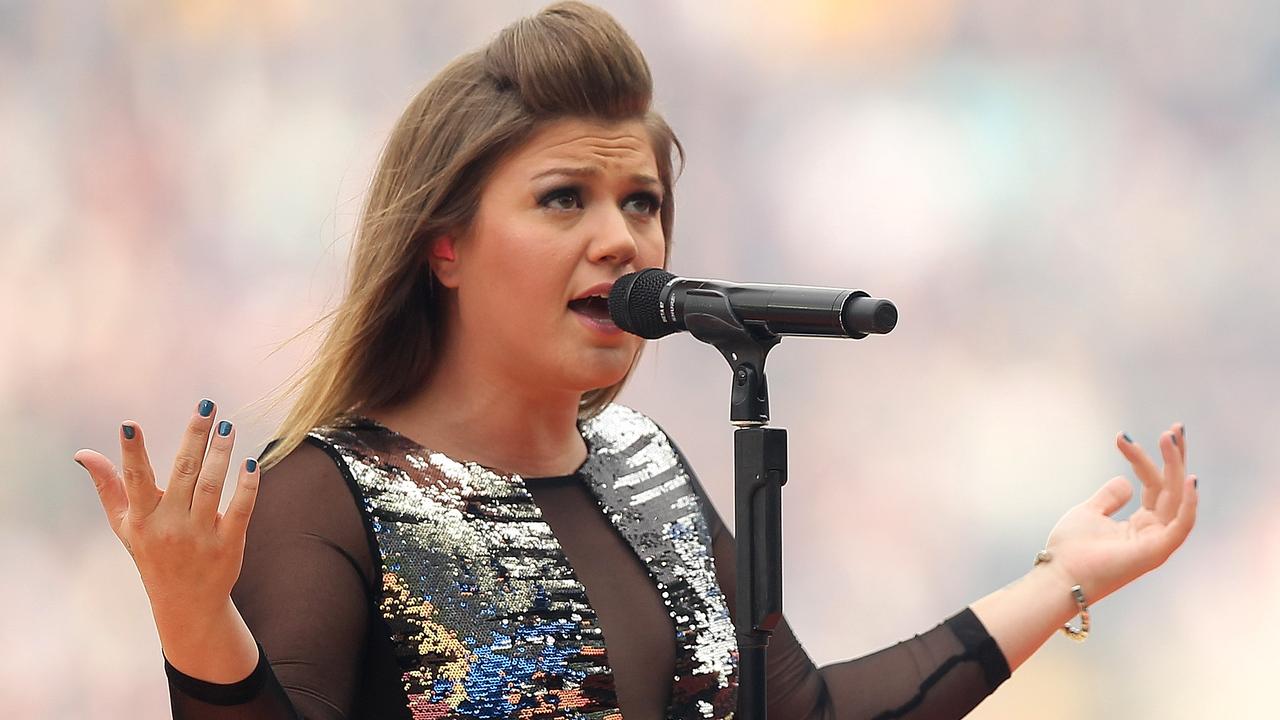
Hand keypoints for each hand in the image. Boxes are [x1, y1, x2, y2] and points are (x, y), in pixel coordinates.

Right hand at [73, 399, 259, 616]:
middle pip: (183, 473)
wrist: (185, 604)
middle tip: (206, 407)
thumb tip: (83, 453)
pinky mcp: (228, 544)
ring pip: (211, 487)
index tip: (129, 424)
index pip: (135, 480)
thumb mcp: (125, 526)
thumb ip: (108, 487)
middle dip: (194, 437)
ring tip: (227, 426)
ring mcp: (200, 535)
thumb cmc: (152, 555)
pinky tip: (251, 462)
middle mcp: (169, 526)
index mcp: (142, 518)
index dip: (131, 453)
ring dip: (220, 454)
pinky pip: (240, 510)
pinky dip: (246, 487)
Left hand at [1039, 423, 1197, 604]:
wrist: (1059, 575)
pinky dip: (1189, 502)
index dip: (1144, 460)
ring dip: (1176, 466)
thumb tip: (1127, 480)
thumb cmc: (1071, 549)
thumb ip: (1110, 496)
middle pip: (1172, 488)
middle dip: (1174, 457)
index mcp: (1141, 524)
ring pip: (1177, 498)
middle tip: (1173, 428)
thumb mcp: (1089, 512)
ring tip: (1169, 438)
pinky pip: (1182, 524)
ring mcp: (1158, 542)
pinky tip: (1189, 478)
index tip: (1122, 437)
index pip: (1154, 486)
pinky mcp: (1157, 552)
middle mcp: (1154, 532)